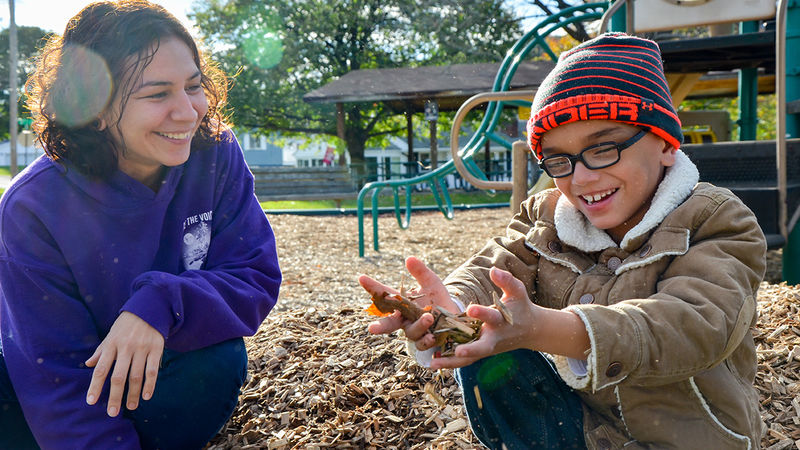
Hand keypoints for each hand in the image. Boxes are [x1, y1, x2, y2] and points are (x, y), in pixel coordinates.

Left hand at [85, 311, 164, 416]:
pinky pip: (153, 370)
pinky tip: (148, 396)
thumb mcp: (111, 335)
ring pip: (136, 376)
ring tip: (131, 407)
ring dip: (134, 394)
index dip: (95, 386)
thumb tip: (88, 365)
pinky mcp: (156, 348)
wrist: (149, 307)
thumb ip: (101, 351)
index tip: (91, 402)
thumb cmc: (126, 325)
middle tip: (112, 413)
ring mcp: (142, 348)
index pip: (101, 369)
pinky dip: (150, 384)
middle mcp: (126, 347)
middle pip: (118, 377)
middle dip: (115, 396)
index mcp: (111, 345)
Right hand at [358, 256, 457, 350]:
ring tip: (428, 317)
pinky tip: (432, 336)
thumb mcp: (431, 282)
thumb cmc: (438, 298)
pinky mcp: (427, 340)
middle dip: (380, 327)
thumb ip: (421, 272)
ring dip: (419, 325)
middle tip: (371, 328)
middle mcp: (405, 318)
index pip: (384, 294)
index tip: (361, 277)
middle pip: (389, 324)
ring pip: (411, 332)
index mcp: (402, 303)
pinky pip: (424, 343)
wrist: (453, 315)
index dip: (372, 287)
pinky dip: (427, 340)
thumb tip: (409, 258)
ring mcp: (415, 330)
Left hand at [430, 267, 589, 369]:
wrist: (530, 330)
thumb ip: (506, 280)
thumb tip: (493, 269)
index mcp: (502, 321)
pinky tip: (432, 362)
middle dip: (471, 349)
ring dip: (453, 361)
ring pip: (470, 358)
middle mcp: (494, 337)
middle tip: (458, 351)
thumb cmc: (520, 306)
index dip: (482, 312)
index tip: (470, 308)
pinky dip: (451, 363)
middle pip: (483, 346)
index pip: (492, 316)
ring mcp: (487, 348)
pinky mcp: (481, 354)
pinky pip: (465, 361)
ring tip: (433, 363)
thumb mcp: (516, 291)